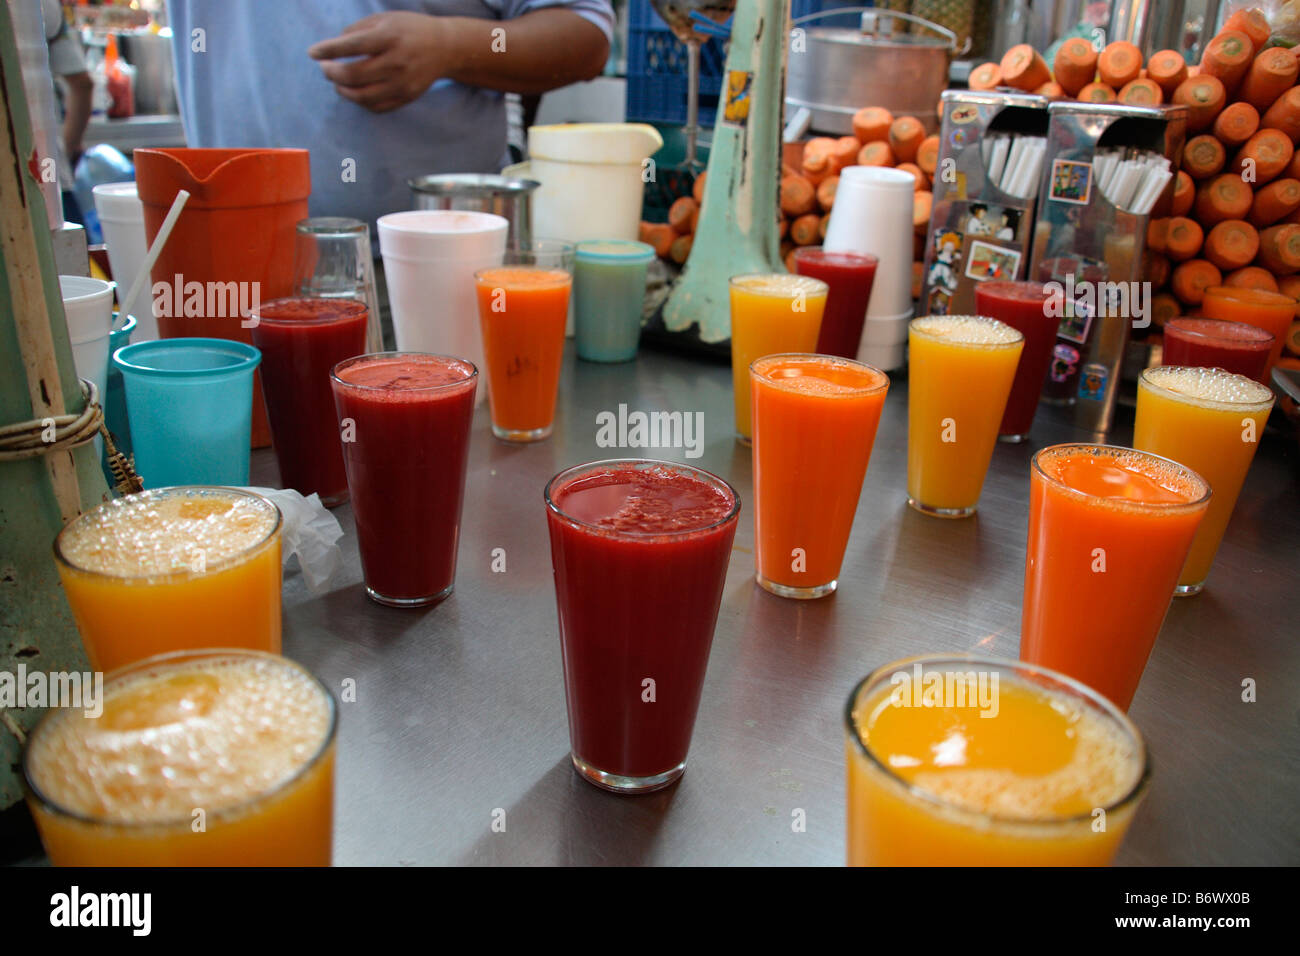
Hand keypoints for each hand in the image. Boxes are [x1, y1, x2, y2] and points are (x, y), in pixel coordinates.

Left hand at [308, 12, 455, 112]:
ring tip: (337, 82)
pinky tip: (353, 92)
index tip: (312, 53)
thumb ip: (358, 29)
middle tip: (324, 68)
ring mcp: (403, 83)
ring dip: (342, 90)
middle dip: (331, 73)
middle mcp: (397, 62)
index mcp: (390, 37)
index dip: (329, 50)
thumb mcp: (385, 19)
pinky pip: (376, 107)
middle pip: (354, 75)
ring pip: (362, 96)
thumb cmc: (410, 29)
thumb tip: (334, 46)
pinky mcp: (406, 97)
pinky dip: (359, 101)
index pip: (352, 46)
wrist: (445, 48)